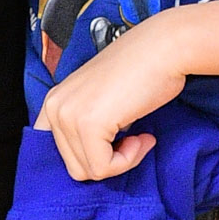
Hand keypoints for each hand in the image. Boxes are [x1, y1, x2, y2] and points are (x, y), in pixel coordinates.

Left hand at [34, 18, 187, 180]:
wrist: (165, 49)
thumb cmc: (143, 71)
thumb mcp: (102, 100)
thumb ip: (88, 125)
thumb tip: (92, 163)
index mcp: (53, 102)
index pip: (61, 154)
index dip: (92, 156)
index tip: (117, 146)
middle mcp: (54, 108)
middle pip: (75, 166)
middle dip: (109, 160)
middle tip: (134, 140)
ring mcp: (68, 116)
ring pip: (89, 171)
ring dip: (121, 161)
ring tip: (139, 137)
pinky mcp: (88, 124)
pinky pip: (104, 168)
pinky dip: (128, 160)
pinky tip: (142, 137)